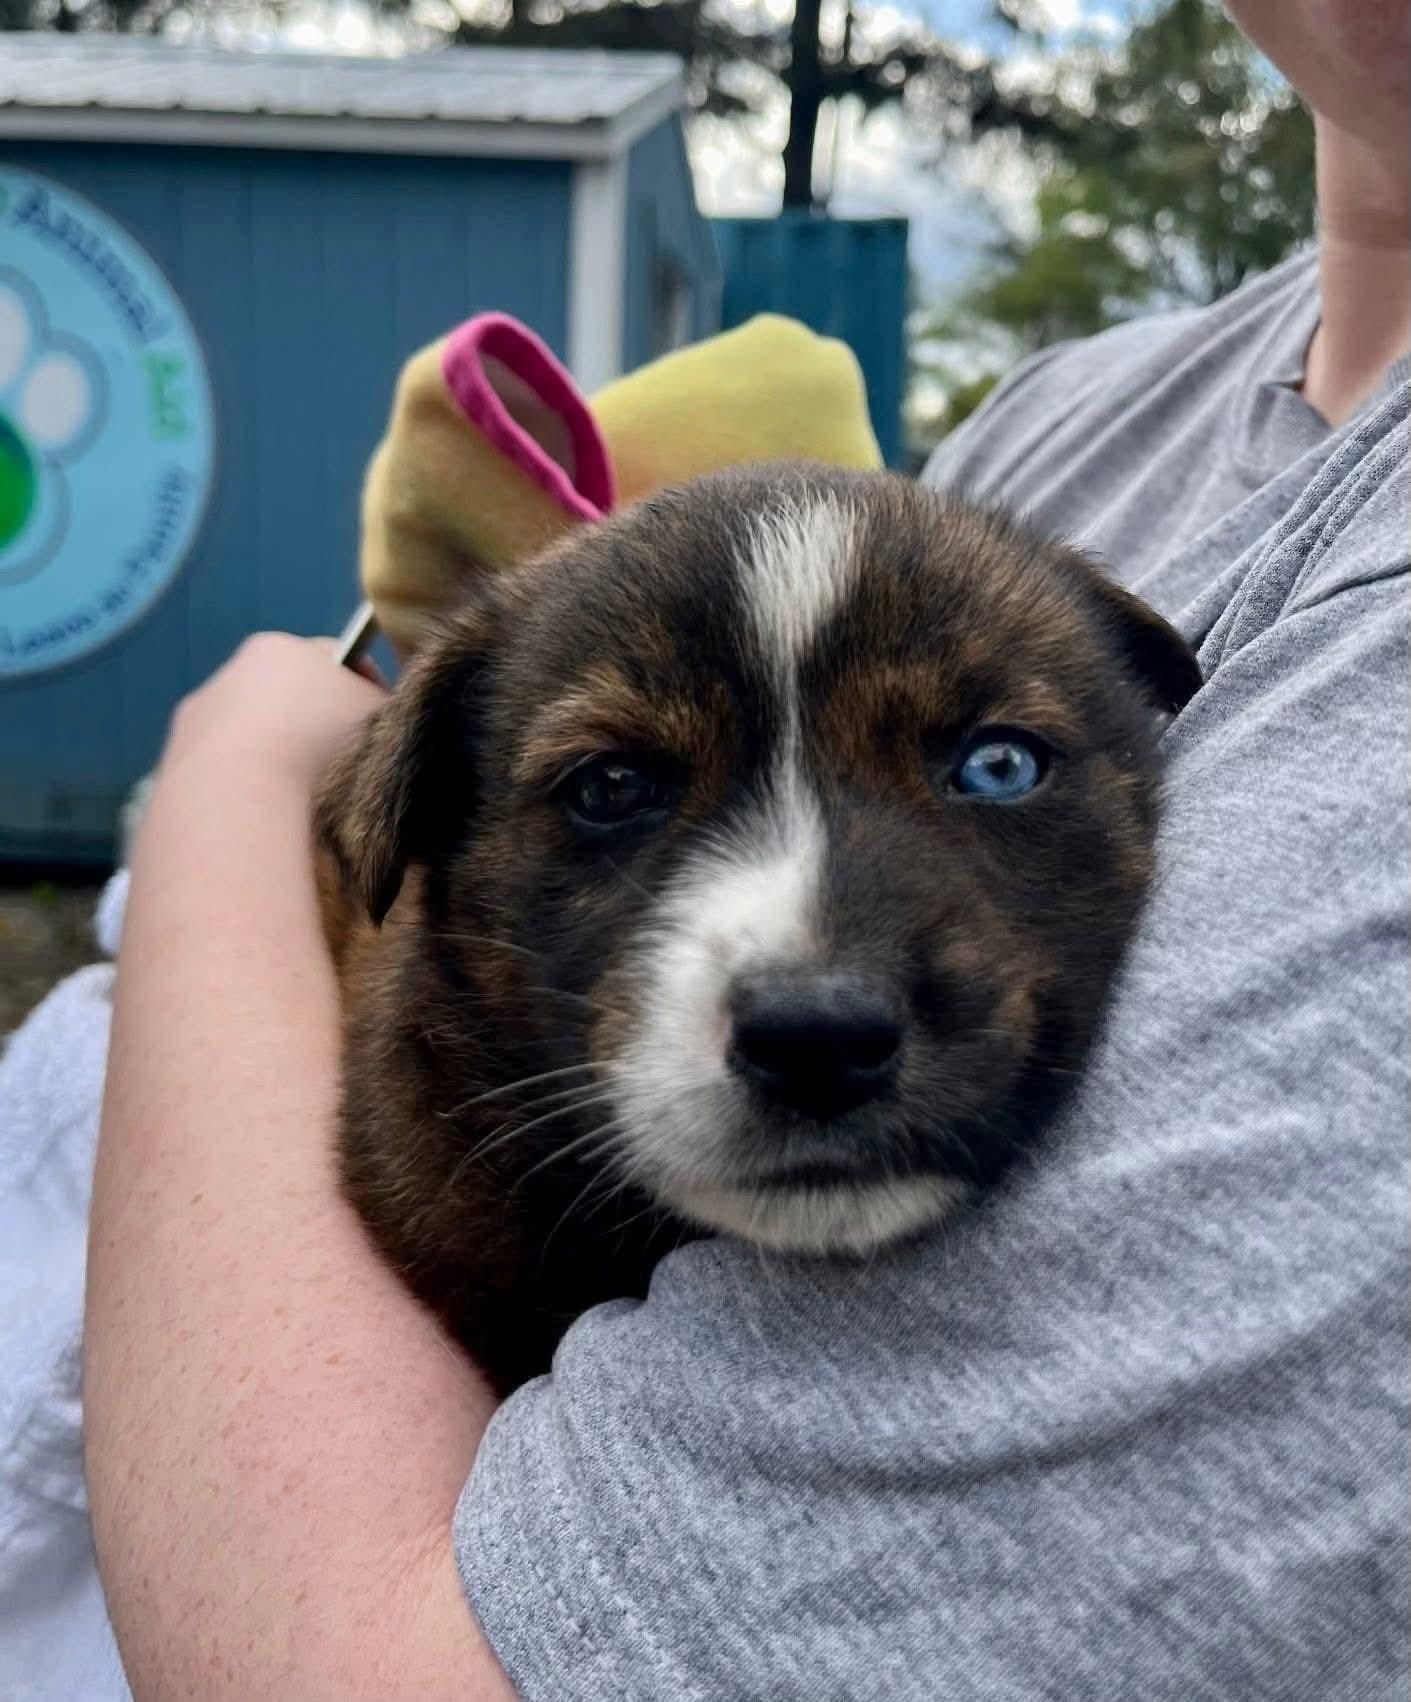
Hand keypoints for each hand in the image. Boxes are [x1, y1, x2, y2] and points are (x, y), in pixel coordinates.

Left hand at [163, 631, 386, 793]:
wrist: (238, 803)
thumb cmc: (323, 749)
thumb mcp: (384, 718)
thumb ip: (390, 708)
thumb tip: (388, 718)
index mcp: (282, 650)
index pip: (338, 659)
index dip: (366, 691)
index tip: (382, 727)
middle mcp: (230, 674)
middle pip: (288, 697)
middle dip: (313, 726)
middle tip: (344, 769)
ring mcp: (194, 721)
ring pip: (249, 739)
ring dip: (275, 762)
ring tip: (302, 804)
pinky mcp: (170, 769)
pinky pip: (222, 778)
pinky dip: (244, 793)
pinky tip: (264, 819)